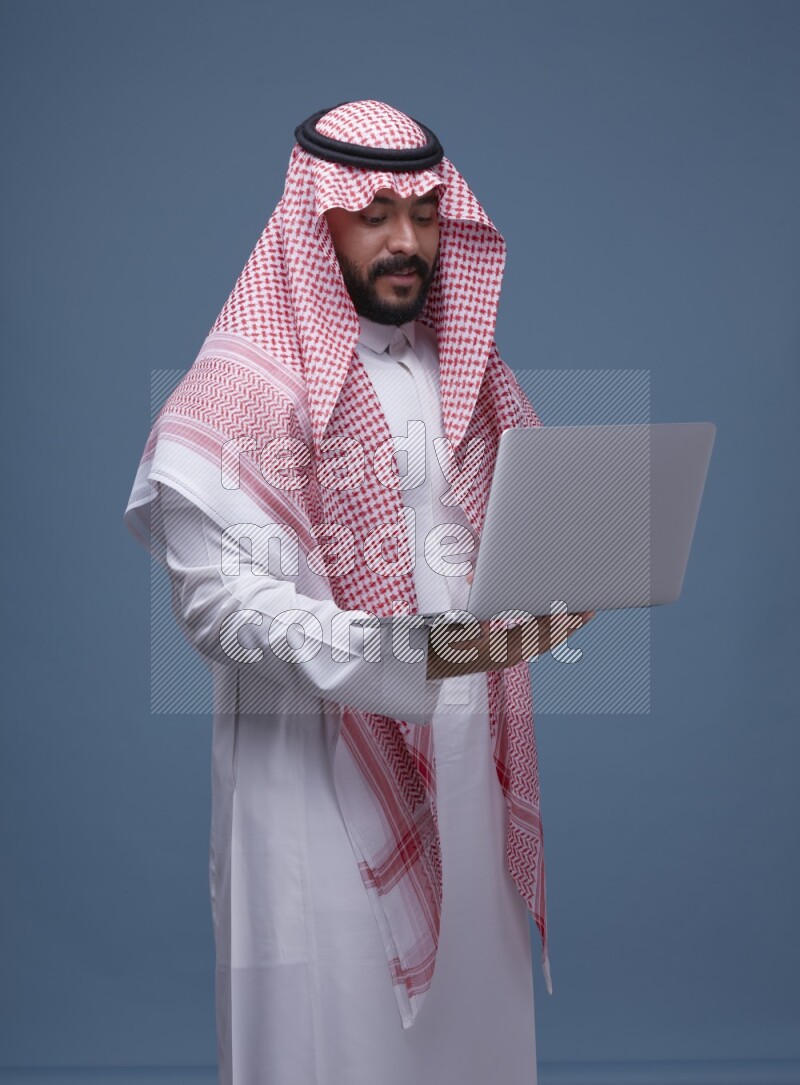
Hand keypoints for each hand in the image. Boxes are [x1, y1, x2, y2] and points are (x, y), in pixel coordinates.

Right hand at [426, 585, 594, 680]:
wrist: (430, 662)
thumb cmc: (441, 641)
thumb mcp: (453, 631)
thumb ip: (471, 626)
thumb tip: (486, 625)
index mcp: (500, 649)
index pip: (536, 631)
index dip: (556, 619)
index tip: (575, 609)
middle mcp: (509, 655)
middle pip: (547, 639)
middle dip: (569, 624)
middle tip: (591, 611)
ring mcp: (508, 657)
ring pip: (544, 643)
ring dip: (564, 630)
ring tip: (583, 617)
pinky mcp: (505, 655)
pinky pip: (535, 646)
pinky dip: (550, 636)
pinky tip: (559, 629)